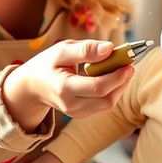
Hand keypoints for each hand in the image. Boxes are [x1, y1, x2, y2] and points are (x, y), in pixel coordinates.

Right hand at [3, 40, 133, 130]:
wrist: (31, 87)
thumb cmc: (47, 64)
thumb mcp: (61, 50)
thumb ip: (86, 49)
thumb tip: (110, 48)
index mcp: (64, 88)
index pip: (97, 87)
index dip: (117, 76)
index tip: (128, 61)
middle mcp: (71, 105)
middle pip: (106, 99)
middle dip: (122, 81)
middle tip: (129, 63)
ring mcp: (76, 113)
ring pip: (107, 104)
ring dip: (120, 86)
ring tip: (122, 68)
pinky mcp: (82, 114)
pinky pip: (103, 104)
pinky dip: (112, 91)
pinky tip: (112, 76)